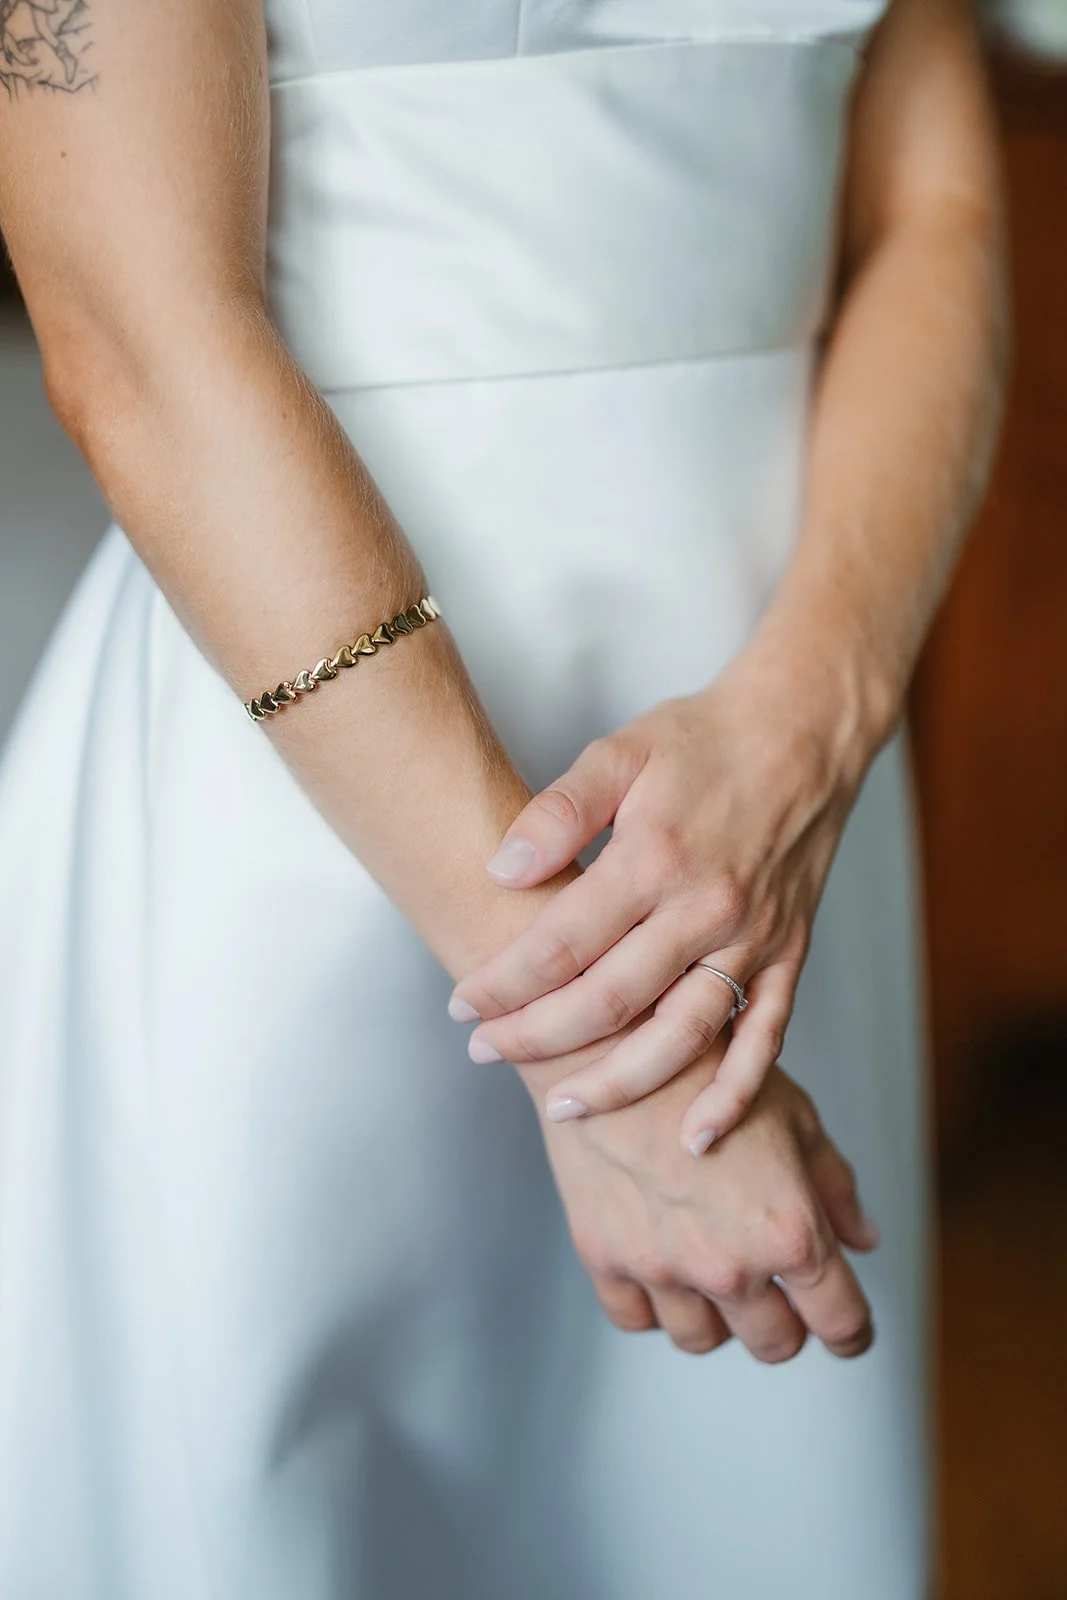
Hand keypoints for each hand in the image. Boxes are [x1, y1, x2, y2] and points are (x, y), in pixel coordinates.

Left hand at [449, 647, 872, 1152]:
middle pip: (610, 1001)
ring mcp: (754, 938)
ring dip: (621, 1083)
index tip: (462, 1005)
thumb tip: (502, 870)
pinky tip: (694, 1135)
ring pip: (682, 1036)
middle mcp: (707, 908)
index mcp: (656, 857)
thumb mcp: (619, 751)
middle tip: (486, 1054)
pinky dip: (733, 1094)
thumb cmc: (703, 738)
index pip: (560, 944)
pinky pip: (763, 1039)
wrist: (806, 731)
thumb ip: (559, 812)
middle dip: (539, 1037)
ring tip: (565, 1106)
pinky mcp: (789, 954)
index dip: (504, 983)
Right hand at [527, 1052, 879, 1361]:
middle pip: (775, 1345)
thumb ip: (835, 1188)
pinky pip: (637, 1318)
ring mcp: (662, 1269)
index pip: (842, 1324)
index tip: (849, 1330)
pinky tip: (662, 1261)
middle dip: (786, 1323)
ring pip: (703, 1339)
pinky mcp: (604, 1258)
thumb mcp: (795, 1118)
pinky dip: (653, 1301)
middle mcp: (728, 1266)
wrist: (615, 1042)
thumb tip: (864, 1240)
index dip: (854, 1333)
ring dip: (717, 1315)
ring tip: (712, 1268)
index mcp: (790, 1233)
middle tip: (778, 1291)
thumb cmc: (712, 1069)